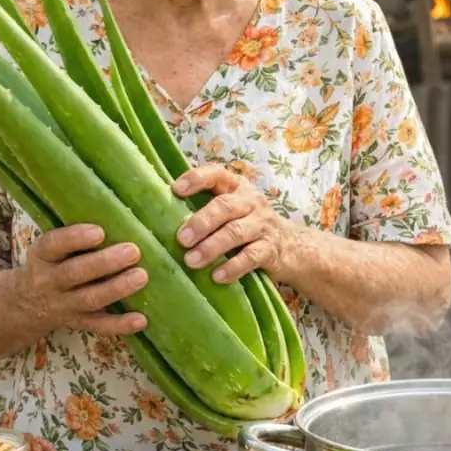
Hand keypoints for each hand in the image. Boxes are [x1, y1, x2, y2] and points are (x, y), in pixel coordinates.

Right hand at [12, 223, 148, 335]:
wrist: (24, 303)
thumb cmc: (50, 263)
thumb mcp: (50, 247)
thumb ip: (74, 236)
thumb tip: (117, 217)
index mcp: (42, 256)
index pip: (53, 245)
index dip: (75, 238)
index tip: (99, 232)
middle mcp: (49, 281)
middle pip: (74, 273)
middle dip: (104, 263)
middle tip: (133, 251)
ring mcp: (63, 305)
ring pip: (89, 299)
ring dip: (117, 289)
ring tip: (141, 276)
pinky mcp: (76, 322)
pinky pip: (98, 326)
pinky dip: (120, 325)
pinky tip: (141, 320)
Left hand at [173, 165, 295, 282]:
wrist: (291, 246)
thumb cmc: (247, 224)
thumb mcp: (231, 208)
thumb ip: (205, 206)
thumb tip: (160, 214)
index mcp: (236, 186)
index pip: (216, 174)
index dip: (197, 179)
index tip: (176, 189)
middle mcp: (250, 201)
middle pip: (225, 206)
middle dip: (201, 221)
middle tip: (181, 238)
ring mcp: (262, 225)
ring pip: (236, 232)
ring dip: (211, 247)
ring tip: (191, 261)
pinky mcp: (270, 249)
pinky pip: (250, 257)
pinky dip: (232, 267)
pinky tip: (217, 276)